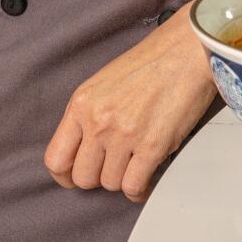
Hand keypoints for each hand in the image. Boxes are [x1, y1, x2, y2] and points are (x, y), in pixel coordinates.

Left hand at [44, 1, 219, 202]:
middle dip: (98, 178)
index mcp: (81, 104)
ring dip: (123, 179)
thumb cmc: (150, 64)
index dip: (65, 176)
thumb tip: (84, 152)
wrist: (186, 52)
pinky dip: (140, 189)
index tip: (76, 177)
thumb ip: (88, 116)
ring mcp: (124, 135)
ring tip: (135, 164)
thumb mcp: (102, 84)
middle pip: (83, 178)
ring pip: (110, 184)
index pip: (55, 158)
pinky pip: (134, 186)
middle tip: (114, 167)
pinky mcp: (151, 146)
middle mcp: (98, 122)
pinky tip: (146, 177)